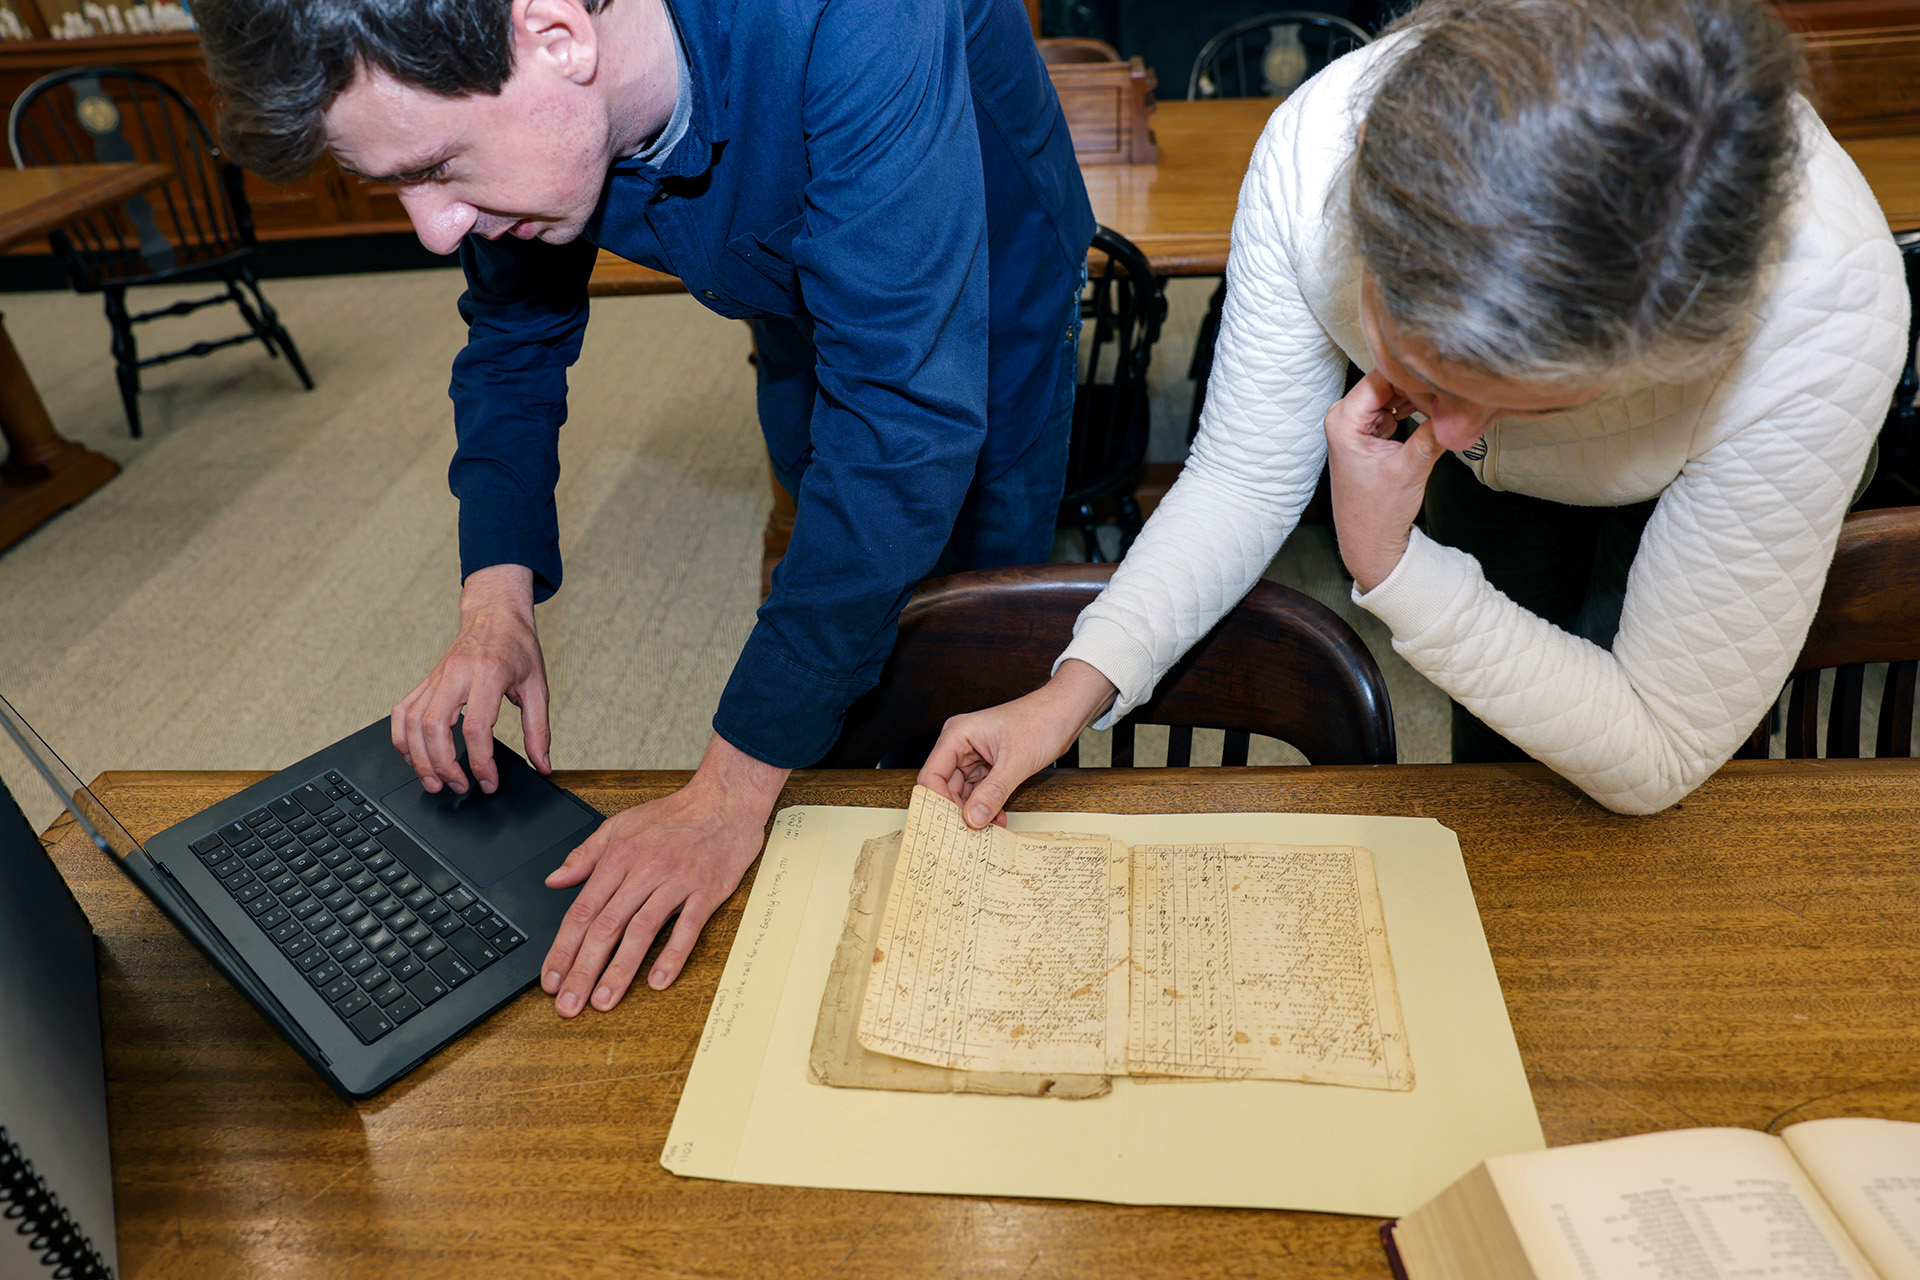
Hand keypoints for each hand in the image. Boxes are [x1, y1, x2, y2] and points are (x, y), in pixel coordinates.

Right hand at [391, 563, 550, 796]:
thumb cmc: (517, 647)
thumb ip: (539, 729)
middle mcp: (457, 674)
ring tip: (435, 782)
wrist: (495, 615)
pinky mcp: (425, 681)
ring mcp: (436, 677)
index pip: (475, 726)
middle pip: (435, 727)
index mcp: (489, 673)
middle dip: (443, 765)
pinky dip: (402, 739)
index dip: (480, 761)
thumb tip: (543, 764)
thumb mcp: (538, 687)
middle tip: (459, 787)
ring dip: (419, 759)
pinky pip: (403, 712)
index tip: (488, 782)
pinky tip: (414, 757)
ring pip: (413, 722)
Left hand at [540, 733, 789, 1012]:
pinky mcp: (706, 891)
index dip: (563, 949)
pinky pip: (687, 927)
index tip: (551, 979)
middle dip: (583, 970)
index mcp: (619, 857)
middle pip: (606, 927)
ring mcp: (676, 882)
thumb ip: (586, 855)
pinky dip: (672, 955)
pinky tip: (658, 980)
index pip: (583, 911)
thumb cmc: (674, 816)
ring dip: (620, 970)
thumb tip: (555, 880)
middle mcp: (644, 871)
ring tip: (603, 1001)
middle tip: (569, 1005)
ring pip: (641, 931)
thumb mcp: (620, 826)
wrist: (724, 800)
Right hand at [917, 659, 1117, 828]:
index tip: (953, 826)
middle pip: (944, 786)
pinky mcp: (986, 764)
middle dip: (959, 811)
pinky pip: (978, 790)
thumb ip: (993, 792)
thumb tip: (972, 820)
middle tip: (971, 835)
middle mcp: (959, 744)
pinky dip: (986, 805)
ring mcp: (972, 754)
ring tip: (989, 829)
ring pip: (961, 791)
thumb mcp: (1016, 762)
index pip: (932, 775)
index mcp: (956, 735)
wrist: (1064, 713)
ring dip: (974, 811)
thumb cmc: (1041, 722)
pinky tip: (998, 818)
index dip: (939, 802)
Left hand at [1324, 368, 1444, 592]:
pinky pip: (1395, 407)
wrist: (1370, 542)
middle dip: (1420, 382)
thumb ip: (1432, 433)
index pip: (1383, 375)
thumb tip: (1459, 405)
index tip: (1444, 374)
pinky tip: (1437, 408)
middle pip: (1388, 380)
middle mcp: (1345, 416)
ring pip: (1394, 393)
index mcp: (1344, 420)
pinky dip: (1415, 407)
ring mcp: (1357, 423)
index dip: (1415, 372)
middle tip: (1453, 386)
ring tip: (1449, 396)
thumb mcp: (1410, 468)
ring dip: (1421, 394)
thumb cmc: (1378, 513)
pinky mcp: (1370, 432)